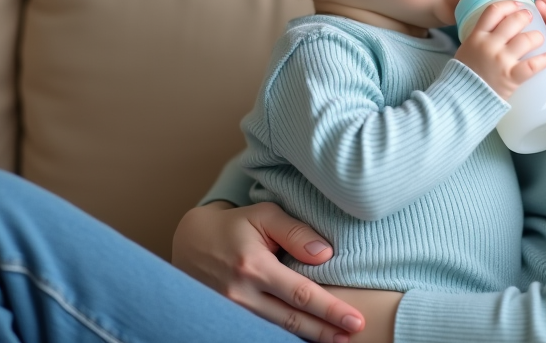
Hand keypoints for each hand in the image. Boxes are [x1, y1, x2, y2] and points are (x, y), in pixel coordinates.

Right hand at [172, 201, 364, 341]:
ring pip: (276, 331)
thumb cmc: (234, 225)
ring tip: (337, 340)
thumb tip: (326, 255)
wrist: (190, 242)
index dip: (329, 309)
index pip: (300, 293)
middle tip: (354, 334)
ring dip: (308, 337)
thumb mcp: (265, 216)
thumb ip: (296, 232)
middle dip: (325, 330)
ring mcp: (232, 310)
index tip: (354, 319)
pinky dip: (283, 336)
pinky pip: (260, 331)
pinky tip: (305, 339)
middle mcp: (241, 294)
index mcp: (253, 266)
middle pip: (291, 320)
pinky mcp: (227, 318)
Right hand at [455, 0, 545, 99]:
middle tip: (530, 18)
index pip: (494, 11)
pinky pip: (532, 65)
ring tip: (539, 39)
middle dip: (526, 16)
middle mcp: (489, 45)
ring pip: (526, 40)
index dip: (509, 4)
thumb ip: (480, 35)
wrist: (461, 98)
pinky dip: (543, 60)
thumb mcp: (467, 47)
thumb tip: (497, 22)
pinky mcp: (510, 77)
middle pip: (513, 21)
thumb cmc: (465, 73)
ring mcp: (501, 60)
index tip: (517, 5)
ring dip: (537, 37)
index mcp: (477, 36)